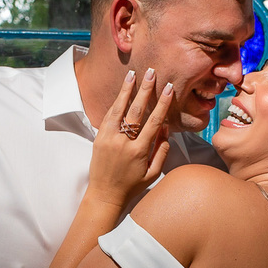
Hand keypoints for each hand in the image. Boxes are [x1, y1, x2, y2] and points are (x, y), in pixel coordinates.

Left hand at [87, 68, 171, 207]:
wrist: (105, 195)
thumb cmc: (131, 186)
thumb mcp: (153, 173)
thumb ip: (161, 150)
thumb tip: (165, 128)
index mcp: (138, 151)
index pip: (153, 122)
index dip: (162, 104)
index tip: (169, 88)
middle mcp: (123, 143)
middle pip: (136, 110)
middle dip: (145, 90)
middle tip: (151, 72)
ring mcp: (108, 139)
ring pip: (119, 109)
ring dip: (126, 90)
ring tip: (132, 74)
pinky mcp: (99, 138)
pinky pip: (108, 117)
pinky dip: (115, 103)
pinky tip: (121, 92)